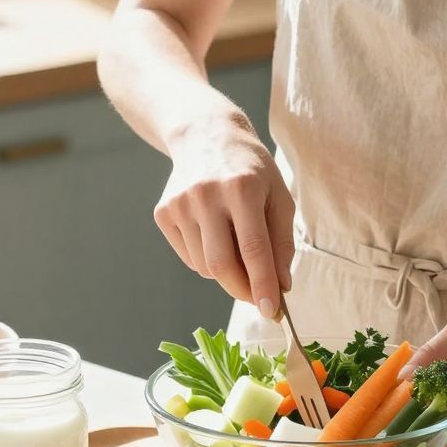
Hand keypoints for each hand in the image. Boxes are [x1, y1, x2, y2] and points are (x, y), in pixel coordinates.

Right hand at [154, 104, 294, 312]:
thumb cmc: (251, 169)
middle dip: (243, 291)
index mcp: (242, 188)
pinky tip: (215, 235)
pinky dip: (207, 260)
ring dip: (226, 273)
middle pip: (221, 265)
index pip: (253, 249)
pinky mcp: (163, 213)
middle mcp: (206, 195)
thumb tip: (281, 286)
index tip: (273, 311)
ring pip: (205, 266)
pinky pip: (189, 257)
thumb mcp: (279, 196)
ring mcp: (180, 204)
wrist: (205, 135)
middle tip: (258, 298)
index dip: (263, 285)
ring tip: (237, 247)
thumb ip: (282, 242)